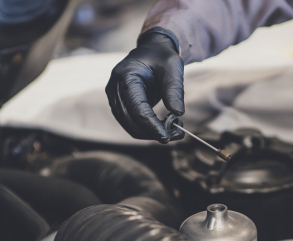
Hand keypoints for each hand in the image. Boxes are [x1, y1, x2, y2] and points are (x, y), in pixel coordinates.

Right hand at [106, 29, 184, 143]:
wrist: (151, 53)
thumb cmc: (162, 57)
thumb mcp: (172, 66)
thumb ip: (174, 89)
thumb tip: (177, 113)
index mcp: (125, 75)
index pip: (136, 107)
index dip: (150, 125)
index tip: (166, 136)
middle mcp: (114, 88)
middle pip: (130, 120)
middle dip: (152, 132)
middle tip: (176, 135)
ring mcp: (114, 98)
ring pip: (130, 126)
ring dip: (150, 134)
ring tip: (173, 132)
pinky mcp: (120, 106)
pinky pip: (131, 124)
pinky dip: (147, 130)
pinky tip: (163, 127)